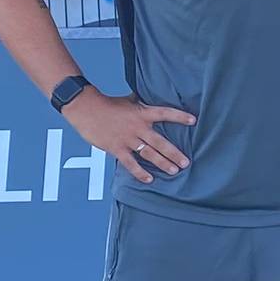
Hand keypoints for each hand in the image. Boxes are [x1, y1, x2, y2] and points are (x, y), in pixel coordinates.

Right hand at [61, 92, 194, 184]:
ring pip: (149, 154)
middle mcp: (138, 127)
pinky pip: (130, 163)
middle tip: (186, 162)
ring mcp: (127, 139)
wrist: (86, 108)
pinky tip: (149, 179)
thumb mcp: (128, 101)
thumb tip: (151, 101)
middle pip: (161, 142)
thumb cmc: (107, 104)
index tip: (193, 120)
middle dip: (175, 153)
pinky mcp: (116, 148)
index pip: (165, 113)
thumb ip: (141, 105)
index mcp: (142, 113)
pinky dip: (140, 173)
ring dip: (163, 163)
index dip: (180, 116)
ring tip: (174, 171)